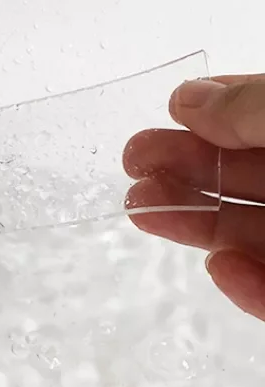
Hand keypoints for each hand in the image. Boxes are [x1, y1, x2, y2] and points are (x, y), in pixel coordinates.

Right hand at [125, 76, 264, 321]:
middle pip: (249, 177)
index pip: (261, 117)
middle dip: (187, 169)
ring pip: (255, 235)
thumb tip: (187, 99)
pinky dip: (248, 288)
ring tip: (143, 211)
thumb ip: (255, 107)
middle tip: (134, 164)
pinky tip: (221, 267)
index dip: (218, 111)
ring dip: (197, 224)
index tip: (174, 108)